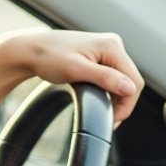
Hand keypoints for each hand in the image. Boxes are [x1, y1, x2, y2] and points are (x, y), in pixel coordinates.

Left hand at [0, 29, 143, 124]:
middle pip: (130, 81)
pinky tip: (98, 99)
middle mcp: (113, 45)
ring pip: (122, 80)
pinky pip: (113, 76)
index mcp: (112, 46)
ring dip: (115, 98)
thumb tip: (130, 88)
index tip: (112, 120)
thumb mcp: (76, 71)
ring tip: (101, 110)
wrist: (31, 50)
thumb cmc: (49, 57)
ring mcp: (107, 49)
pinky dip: (108, 91)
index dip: (127, 105)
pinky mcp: (100, 55)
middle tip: (108, 120)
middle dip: (121, 103)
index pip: (134, 82)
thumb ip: (105, 78)